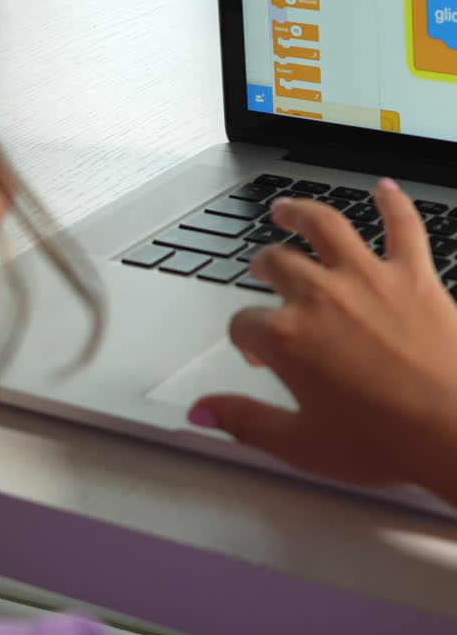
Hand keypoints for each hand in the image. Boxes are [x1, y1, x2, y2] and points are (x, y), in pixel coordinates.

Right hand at [188, 179, 456, 499]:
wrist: (454, 433)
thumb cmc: (386, 443)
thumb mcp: (301, 445)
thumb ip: (245, 422)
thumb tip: (203, 412)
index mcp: (287, 338)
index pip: (244, 324)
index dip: (245, 338)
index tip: (255, 352)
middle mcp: (321, 297)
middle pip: (278, 264)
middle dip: (264, 266)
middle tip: (263, 269)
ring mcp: (368, 279)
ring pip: (325, 226)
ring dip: (300, 212)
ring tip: (287, 209)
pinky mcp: (414, 275)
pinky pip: (403, 226)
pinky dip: (393, 203)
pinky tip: (385, 189)